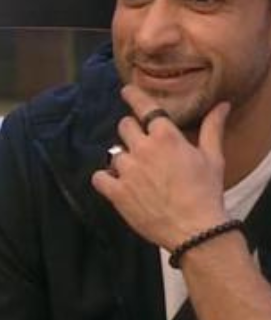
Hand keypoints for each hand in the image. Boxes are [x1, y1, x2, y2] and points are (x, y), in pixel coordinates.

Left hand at [91, 85, 229, 249]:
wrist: (195, 229)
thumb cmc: (207, 193)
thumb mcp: (213, 158)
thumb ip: (212, 128)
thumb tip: (221, 105)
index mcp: (166, 137)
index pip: (144, 107)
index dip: (133, 96)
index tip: (125, 91)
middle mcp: (142, 149)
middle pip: (124, 126)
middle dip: (131, 132)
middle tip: (142, 146)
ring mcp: (127, 170)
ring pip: (113, 153)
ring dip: (122, 159)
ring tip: (138, 174)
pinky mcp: (116, 192)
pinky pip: (99, 177)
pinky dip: (105, 179)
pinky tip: (117, 185)